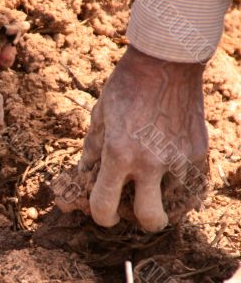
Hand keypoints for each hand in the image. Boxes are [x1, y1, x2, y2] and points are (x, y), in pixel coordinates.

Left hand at [78, 46, 207, 231]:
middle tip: (138, 210)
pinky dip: (182, 186)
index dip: (102, 217)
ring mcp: (178, 157)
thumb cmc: (126, 87)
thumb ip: (92, 152)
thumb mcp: (100, 117)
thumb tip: (83, 177)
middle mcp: (150, 161)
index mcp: (119, 154)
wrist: (166, 61)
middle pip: (150, 219)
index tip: (106, 213)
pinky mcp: (199, 150)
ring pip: (178, 205)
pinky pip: (193, 183)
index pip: (105, 206)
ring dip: (166, 202)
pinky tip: (172, 173)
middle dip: (141, 222)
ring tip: (158, 187)